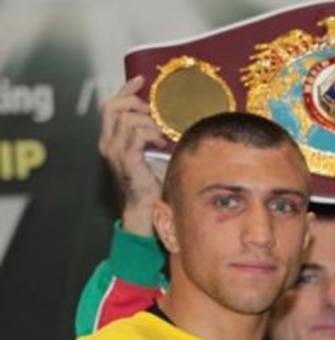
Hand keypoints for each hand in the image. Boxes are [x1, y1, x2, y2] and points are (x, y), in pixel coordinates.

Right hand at [98, 75, 166, 235]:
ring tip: (160, 135)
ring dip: (148, 122)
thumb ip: (151, 132)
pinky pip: (136, 135)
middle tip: (153, 113)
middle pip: (113, 106)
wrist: (146, 205)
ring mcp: (115, 151)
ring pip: (127, 119)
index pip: (110, 105)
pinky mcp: (126, 159)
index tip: (141, 80)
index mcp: (111, 138)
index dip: (125, 89)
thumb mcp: (150, 149)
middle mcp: (108, 143)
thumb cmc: (151, 180)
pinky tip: (160, 143)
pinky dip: (151, 134)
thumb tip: (168, 116)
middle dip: (135, 102)